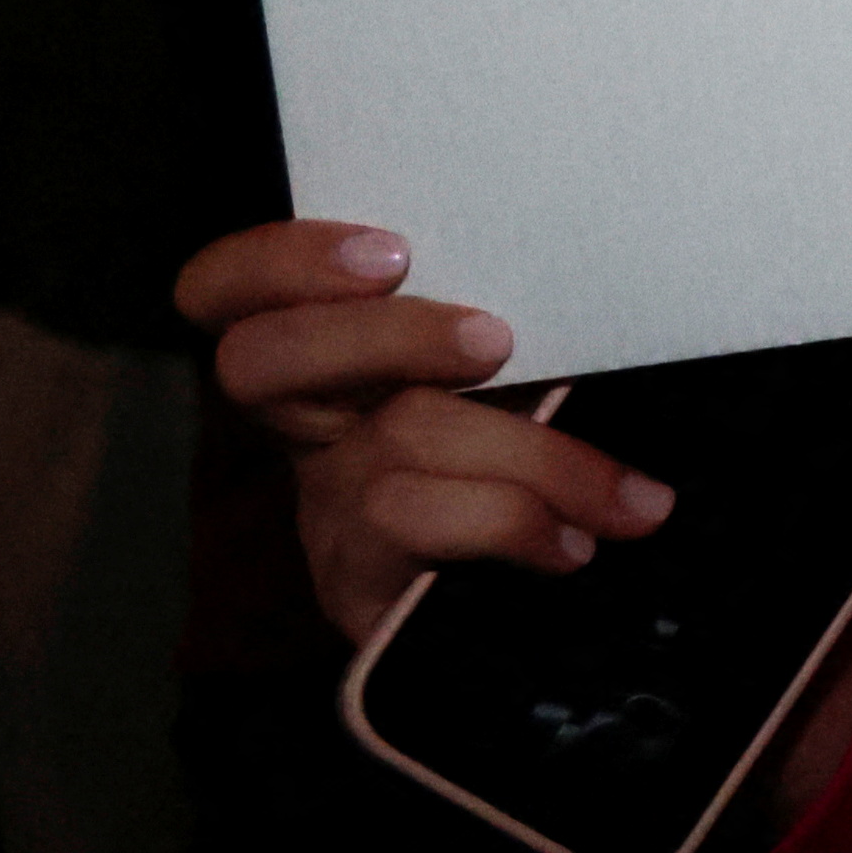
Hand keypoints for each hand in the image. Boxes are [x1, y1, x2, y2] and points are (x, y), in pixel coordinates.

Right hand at [175, 220, 671, 648]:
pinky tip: (575, 543)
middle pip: (259, 360)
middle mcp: (304, 420)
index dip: (280, 261)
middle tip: (494, 340)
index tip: (392, 252)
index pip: (226, 287)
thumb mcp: (509, 369)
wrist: (518, 600)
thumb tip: (596, 280)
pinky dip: (513, 521)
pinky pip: (416, 526)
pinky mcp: (348, 580)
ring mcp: (320, 502)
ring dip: (532, 455)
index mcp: (331, 343)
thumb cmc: (524, 445)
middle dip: (386, 337)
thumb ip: (506, 316)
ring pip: (392, 439)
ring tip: (624, 495)